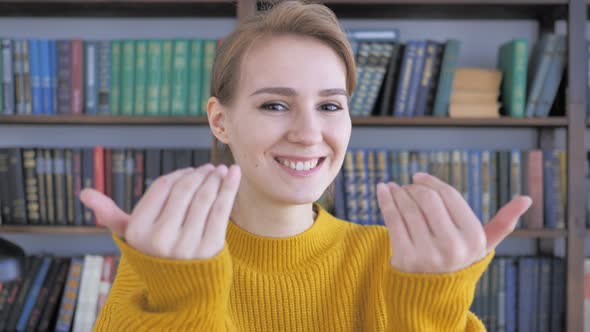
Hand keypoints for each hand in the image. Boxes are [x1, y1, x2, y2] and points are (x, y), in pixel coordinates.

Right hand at [79, 164, 240, 259]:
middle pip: (185, 190)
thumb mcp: (130, 238)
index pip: (163, 187)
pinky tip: (234, 174)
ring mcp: (187, 244)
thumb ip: (110, 215)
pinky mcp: (211, 247)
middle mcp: (161, 238)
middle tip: (210, 168)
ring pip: (204, 198)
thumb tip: (84, 193)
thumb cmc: (154, 254)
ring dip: (216, 178)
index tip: (190, 171)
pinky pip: (221, 210)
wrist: (181, 290)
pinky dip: (229, 187)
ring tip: (222, 171)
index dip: (179, 174)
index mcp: (139, 230)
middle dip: (199, 175)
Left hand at [376, 172, 531, 273]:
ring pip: (407, 208)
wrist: (432, 296)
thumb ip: (503, 224)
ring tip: (394, 188)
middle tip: (407, 186)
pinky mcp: (404, 257)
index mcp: (472, 237)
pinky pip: (392, 220)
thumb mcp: (482, 246)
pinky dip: (385, 200)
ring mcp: (427, 253)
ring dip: (398, 192)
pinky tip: (382, 189)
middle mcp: (452, 246)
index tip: (418, 177)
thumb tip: (527, 199)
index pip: (448, 196)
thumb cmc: (459, 262)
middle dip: (414, 188)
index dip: (431, 182)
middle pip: (427, 199)